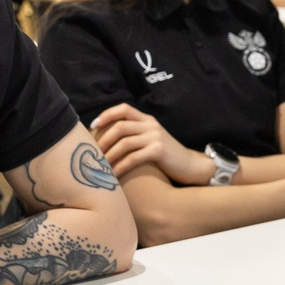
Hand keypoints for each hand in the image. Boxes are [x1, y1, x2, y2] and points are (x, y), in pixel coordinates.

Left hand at [92, 104, 207, 182]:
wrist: (192, 166)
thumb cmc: (167, 156)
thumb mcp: (152, 139)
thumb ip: (136, 135)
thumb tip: (108, 139)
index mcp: (147, 120)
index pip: (124, 109)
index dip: (107, 115)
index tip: (93, 126)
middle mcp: (151, 125)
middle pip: (120, 126)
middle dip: (103, 140)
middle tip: (93, 154)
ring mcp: (156, 137)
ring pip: (124, 143)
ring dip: (109, 156)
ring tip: (100, 167)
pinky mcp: (159, 151)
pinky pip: (133, 158)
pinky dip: (120, 167)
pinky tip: (114, 175)